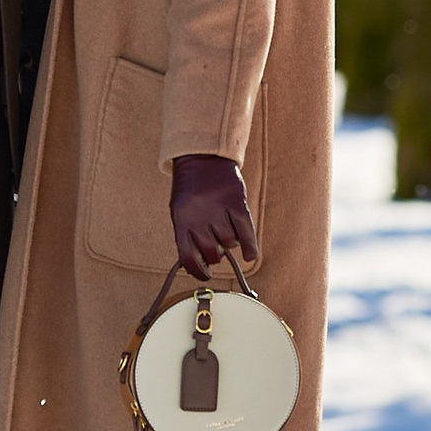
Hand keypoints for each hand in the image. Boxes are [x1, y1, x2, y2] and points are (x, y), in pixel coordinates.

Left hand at [170, 153, 256, 275]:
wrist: (202, 155)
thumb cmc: (191, 188)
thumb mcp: (180, 209)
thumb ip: (187, 235)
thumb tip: (197, 267)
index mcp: (180, 219)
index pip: (188, 257)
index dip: (198, 271)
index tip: (205, 275)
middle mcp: (198, 215)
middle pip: (212, 253)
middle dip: (215, 255)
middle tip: (217, 249)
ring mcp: (218, 208)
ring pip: (229, 243)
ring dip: (230, 243)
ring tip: (227, 233)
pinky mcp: (236, 202)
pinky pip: (246, 232)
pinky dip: (249, 246)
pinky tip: (249, 255)